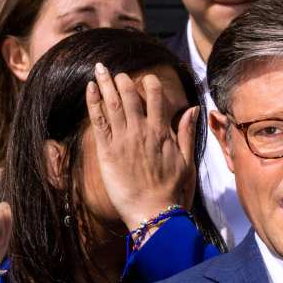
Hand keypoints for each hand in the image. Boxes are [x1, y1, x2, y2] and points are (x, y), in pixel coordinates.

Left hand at [86, 62, 198, 231]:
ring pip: (113, 104)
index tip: (145, 79)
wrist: (153, 213)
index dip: (150, 84)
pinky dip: (94, 102)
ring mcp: (123, 140)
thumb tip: (192, 109)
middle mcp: (141, 132)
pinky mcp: (107, 152)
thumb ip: (187, 133)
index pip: (155, 98)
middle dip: (123, 81)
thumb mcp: (187, 161)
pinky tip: (90, 88)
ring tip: (101, 69)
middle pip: (131, 97)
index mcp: (161, 133)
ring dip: (106, 84)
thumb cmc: (173, 191)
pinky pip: (99, 121)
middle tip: (117, 72)